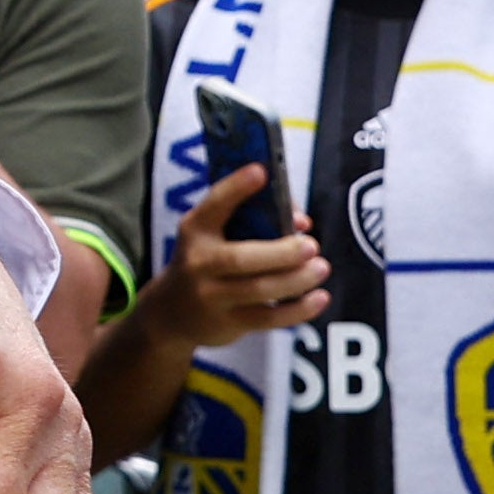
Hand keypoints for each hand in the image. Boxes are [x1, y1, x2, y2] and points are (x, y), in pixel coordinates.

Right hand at [141, 164, 331, 353]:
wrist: (171, 312)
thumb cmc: (206, 260)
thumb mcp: (213, 234)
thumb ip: (253, 221)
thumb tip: (301, 224)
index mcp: (196, 229)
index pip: (214, 204)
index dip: (237, 188)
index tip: (262, 171)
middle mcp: (199, 262)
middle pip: (241, 258)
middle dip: (280, 253)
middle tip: (311, 246)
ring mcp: (212, 296)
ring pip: (259, 289)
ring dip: (295, 279)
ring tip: (321, 268)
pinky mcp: (228, 322)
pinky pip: (268, 318)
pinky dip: (297, 310)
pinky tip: (319, 298)